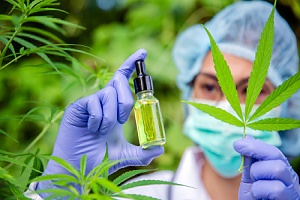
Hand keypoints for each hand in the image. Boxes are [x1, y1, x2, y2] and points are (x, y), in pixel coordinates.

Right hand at [37, 49, 163, 194]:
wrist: (79, 168)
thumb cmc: (100, 159)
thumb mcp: (125, 155)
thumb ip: (143, 153)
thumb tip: (160, 149)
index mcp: (115, 106)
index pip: (124, 79)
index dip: (132, 65)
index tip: (143, 52)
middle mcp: (103, 100)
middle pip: (119, 81)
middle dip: (126, 101)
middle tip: (122, 121)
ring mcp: (90, 102)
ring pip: (109, 93)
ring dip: (111, 117)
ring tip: (101, 131)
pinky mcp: (77, 106)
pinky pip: (94, 102)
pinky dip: (98, 119)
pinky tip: (91, 129)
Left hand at [234, 135, 299, 199]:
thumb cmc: (256, 199)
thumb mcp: (250, 178)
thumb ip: (250, 161)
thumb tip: (247, 138)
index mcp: (281, 169)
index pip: (273, 151)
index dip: (255, 145)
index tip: (237, 144)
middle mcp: (290, 178)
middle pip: (276, 157)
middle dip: (256, 165)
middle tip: (252, 178)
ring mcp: (292, 190)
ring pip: (276, 169)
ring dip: (258, 178)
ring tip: (255, 190)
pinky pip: (275, 188)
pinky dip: (259, 191)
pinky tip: (258, 198)